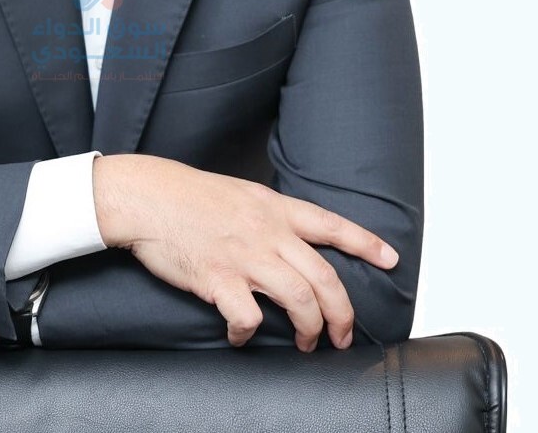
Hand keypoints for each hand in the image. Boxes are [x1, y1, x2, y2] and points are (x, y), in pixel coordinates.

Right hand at [94, 154, 399, 351]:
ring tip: (307, 344)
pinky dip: (249, 334)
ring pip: (300, 300)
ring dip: (310, 329)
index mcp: (275, 209)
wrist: (146, 197)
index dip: (366, 243)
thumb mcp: (241, 194)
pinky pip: (248, 318)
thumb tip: (289, 240)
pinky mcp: (218, 279)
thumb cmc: (188, 196)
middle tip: (343, 336)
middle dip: (343, 314)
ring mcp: (245, 257)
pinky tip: (240, 336)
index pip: (333, 225)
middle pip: (325, 278)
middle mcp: (268, 233)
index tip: (390, 259)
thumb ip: (269, 217)